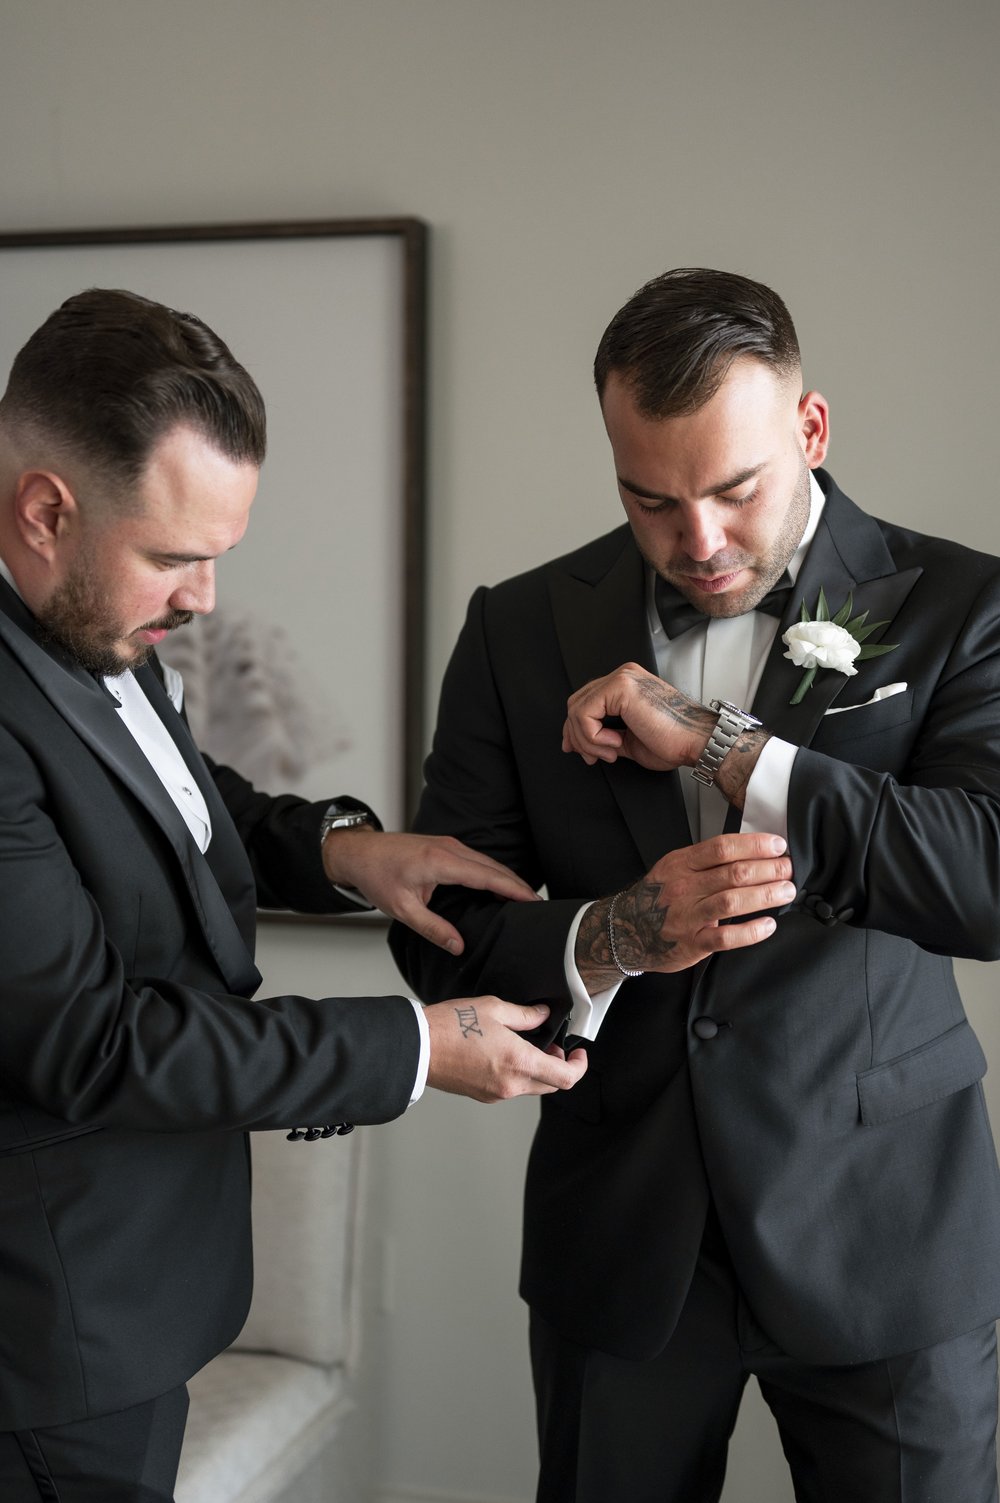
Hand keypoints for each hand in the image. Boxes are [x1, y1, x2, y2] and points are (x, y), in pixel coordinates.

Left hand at [322, 830, 538, 953]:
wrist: (359, 852)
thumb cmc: (377, 877)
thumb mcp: (403, 909)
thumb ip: (433, 929)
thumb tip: (459, 946)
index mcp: (440, 862)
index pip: (487, 876)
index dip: (513, 889)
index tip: (534, 901)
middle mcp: (449, 848)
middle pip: (493, 867)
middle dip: (518, 885)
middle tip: (540, 905)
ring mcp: (448, 844)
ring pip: (487, 861)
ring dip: (507, 878)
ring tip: (526, 898)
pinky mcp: (445, 845)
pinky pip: (476, 859)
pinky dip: (493, 872)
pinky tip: (500, 885)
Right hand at [424, 998, 587, 1102]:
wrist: (417, 1047)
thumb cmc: (451, 1026)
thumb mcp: (494, 1008)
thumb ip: (525, 1014)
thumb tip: (543, 1015)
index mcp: (520, 1063)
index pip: (566, 1077)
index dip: (579, 1066)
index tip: (578, 1053)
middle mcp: (511, 1085)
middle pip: (551, 1085)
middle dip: (558, 1065)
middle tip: (550, 1043)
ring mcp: (496, 1094)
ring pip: (531, 1087)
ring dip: (537, 1069)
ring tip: (524, 1044)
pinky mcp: (483, 1096)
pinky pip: (512, 1088)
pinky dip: (518, 1074)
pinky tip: (504, 1053)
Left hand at [562, 662, 712, 771]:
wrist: (697, 741)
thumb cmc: (675, 741)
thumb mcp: (630, 740)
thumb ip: (605, 735)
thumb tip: (582, 742)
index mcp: (627, 685)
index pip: (586, 701)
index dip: (575, 728)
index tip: (577, 749)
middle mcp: (624, 676)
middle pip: (576, 703)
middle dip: (576, 736)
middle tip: (592, 756)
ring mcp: (622, 678)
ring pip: (577, 710)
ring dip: (588, 740)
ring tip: (611, 751)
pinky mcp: (620, 687)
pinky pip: (585, 714)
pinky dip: (593, 736)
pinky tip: (615, 743)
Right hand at [575, 833, 793, 991]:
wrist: (627, 931)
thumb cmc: (658, 898)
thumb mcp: (674, 868)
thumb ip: (706, 861)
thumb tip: (750, 852)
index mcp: (682, 863)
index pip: (722, 848)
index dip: (754, 845)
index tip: (777, 845)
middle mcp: (685, 887)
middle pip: (733, 872)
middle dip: (768, 869)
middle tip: (788, 868)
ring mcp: (688, 915)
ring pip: (732, 900)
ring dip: (765, 895)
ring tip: (786, 891)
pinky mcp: (692, 943)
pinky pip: (725, 937)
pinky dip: (750, 931)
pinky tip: (768, 925)